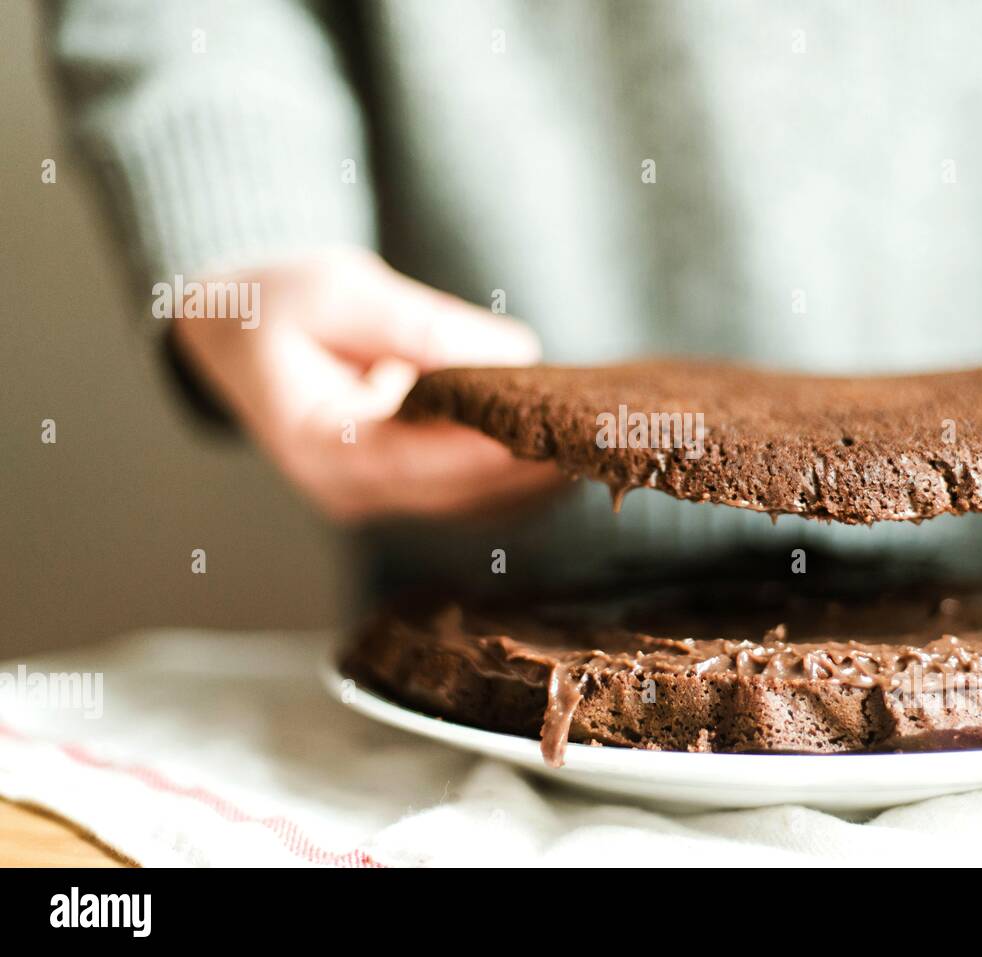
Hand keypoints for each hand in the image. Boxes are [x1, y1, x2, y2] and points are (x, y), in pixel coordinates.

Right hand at [171, 247, 564, 522]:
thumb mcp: (335, 287)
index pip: (415, 459)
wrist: (235, 329)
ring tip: (598, 442)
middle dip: (528, 467)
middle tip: (599, 436)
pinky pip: (471, 495)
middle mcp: (349, 490)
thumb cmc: (275, 300)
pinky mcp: (403, 487)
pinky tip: (567, 448)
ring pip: (472, 504)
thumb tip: (512, 353)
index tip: (548, 435)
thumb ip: (418, 323)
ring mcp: (377, 497)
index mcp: (317, 443)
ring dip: (534, 479)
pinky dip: (519, 477)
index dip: (486, 451)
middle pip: (456, 493)